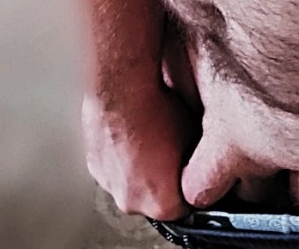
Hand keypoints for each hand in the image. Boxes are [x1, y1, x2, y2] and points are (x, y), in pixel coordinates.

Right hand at [83, 81, 198, 219]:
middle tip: (170, 150)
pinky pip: (115, 168)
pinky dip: (122, 156)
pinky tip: (132, 132)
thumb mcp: (195, 137)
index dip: (192, 186)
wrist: (123, 89)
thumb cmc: (158, 111)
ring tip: (149, 137)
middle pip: (155, 199)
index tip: (193, 172)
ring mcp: (111, 187)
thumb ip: (198, 162)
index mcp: (162, 204)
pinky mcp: (95, 168)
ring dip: (140, 168)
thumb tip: (203, 161)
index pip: (185, 208)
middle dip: (164, 179)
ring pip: (132, 184)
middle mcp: (133, 204)